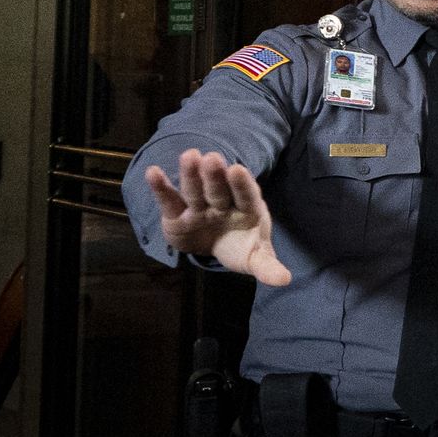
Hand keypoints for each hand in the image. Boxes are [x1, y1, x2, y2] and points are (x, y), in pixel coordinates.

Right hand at [143, 149, 291, 285]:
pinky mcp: (176, 213)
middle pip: (218, 189)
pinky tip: (152, 172)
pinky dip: (160, 187)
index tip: (237, 169)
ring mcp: (199, 206)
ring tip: (188, 156)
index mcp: (247, 209)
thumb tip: (285, 281)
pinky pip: (169, 199)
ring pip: (195, 189)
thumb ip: (267, 267)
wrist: (217, 245)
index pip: (246, 195)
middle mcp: (223, 203)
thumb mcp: (255, 259)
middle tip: (211, 158)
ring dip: (190, 174)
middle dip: (215, 176)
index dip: (242, 184)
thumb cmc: (241, 246)